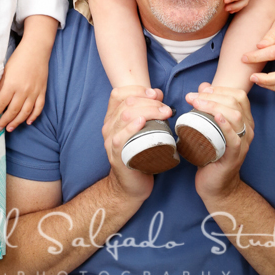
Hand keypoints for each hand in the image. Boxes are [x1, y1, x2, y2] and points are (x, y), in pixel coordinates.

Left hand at [0, 40, 48, 131]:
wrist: (36, 50)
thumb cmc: (19, 58)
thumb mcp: (5, 71)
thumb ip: (1, 86)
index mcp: (12, 84)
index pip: (2, 104)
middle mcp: (23, 91)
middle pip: (13, 111)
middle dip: (4, 121)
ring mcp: (34, 92)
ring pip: (25, 112)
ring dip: (17, 122)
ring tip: (10, 128)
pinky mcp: (42, 91)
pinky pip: (38, 107)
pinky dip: (34, 116)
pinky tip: (28, 121)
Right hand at [102, 86, 170, 202]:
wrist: (132, 185)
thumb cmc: (141, 155)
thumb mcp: (144, 129)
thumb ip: (148, 110)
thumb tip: (157, 93)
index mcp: (113, 118)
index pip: (119, 94)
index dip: (138, 90)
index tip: (156, 94)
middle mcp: (109, 127)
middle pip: (126, 104)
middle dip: (149, 101)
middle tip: (166, 109)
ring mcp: (110, 141)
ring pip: (125, 116)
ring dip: (148, 111)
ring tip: (164, 114)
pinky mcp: (116, 155)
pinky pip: (120, 137)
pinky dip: (131, 127)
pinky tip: (143, 122)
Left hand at [185, 84, 253, 202]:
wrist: (216, 185)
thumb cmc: (212, 154)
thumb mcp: (210, 127)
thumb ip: (208, 106)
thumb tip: (203, 86)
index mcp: (244, 120)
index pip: (238, 95)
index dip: (220, 89)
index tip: (201, 90)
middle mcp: (247, 130)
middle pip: (235, 103)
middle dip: (212, 96)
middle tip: (191, 97)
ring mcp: (243, 143)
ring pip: (235, 116)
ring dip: (214, 106)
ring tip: (197, 104)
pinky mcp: (235, 156)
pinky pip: (234, 138)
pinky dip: (225, 125)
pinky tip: (216, 117)